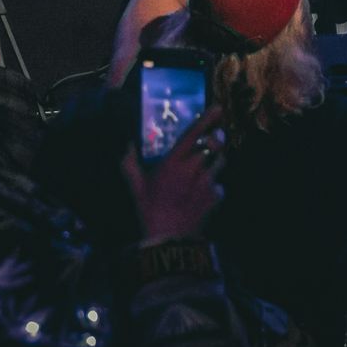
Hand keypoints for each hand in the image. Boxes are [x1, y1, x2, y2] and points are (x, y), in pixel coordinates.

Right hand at [122, 106, 226, 243]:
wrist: (169, 239)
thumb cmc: (150, 210)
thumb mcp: (136, 187)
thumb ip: (130, 164)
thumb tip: (126, 147)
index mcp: (174, 162)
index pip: (193, 134)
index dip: (206, 119)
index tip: (218, 107)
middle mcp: (193, 168)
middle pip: (214, 144)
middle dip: (216, 139)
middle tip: (215, 138)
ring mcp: (207, 182)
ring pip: (221, 162)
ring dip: (216, 161)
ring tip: (206, 168)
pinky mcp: (215, 197)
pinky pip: (220, 185)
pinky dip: (214, 187)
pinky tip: (203, 195)